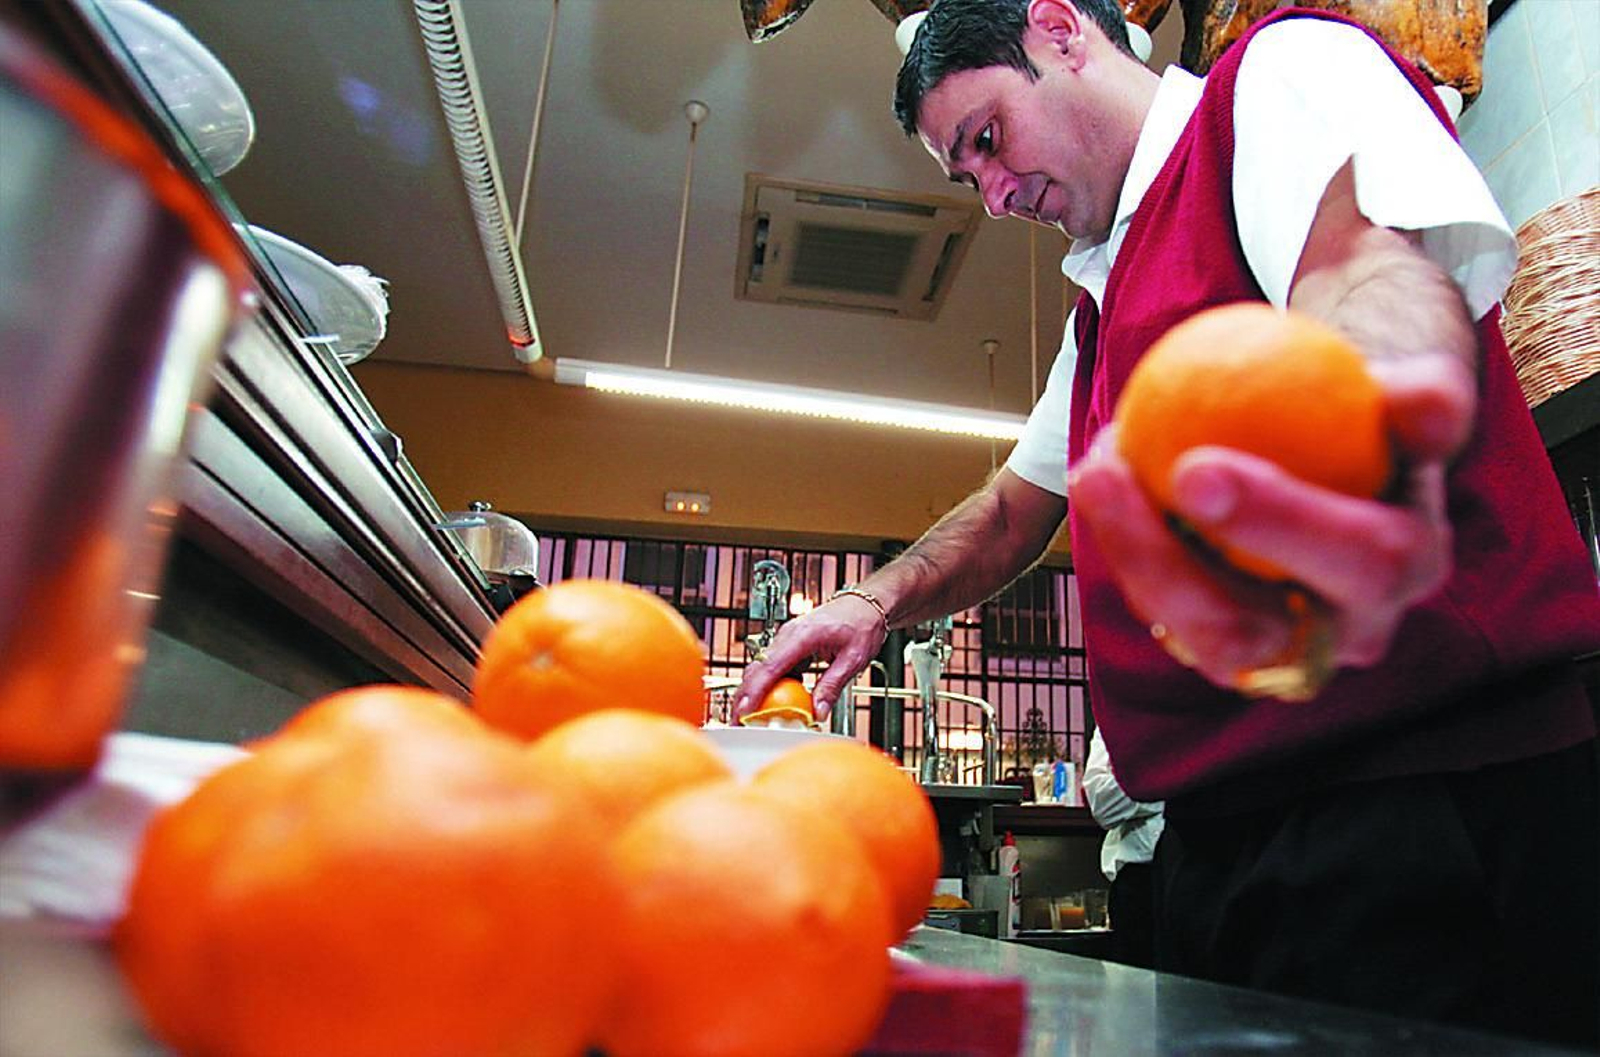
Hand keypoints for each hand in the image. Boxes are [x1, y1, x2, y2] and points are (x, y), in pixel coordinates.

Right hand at [733, 595, 888, 721]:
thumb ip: (832, 686)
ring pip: (762, 667)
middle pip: (758, 667)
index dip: (754, 690)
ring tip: (753, 715)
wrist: (865, 605)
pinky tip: (774, 701)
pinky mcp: (789, 645)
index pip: (771, 665)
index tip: (745, 710)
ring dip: (755, 690)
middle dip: (745, 694)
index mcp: (803, 635)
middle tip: (740, 720)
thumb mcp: (852, 659)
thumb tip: (818, 712)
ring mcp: (786, 639)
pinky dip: (769, 684)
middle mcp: (789, 635)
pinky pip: (773, 666)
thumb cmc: (862, 623)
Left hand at [1068, 352, 1472, 695]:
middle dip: (1171, 568)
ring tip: (1093, 472)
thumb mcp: (1411, 390)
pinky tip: (1095, 475)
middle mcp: (1346, 631)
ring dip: (1132, 556)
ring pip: (1191, 632)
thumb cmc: (1376, 409)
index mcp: (1407, 569)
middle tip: (1111, 479)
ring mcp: (1278, 648)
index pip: (1360, 561)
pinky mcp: (1223, 640)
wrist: (1344, 448)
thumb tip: (1425, 412)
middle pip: (1253, 632)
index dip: (1281, 523)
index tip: (1195, 468)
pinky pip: (1165, 607)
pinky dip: (1128, 545)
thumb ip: (1426, 397)